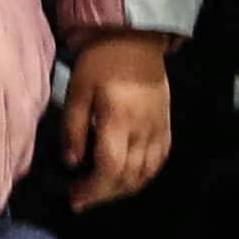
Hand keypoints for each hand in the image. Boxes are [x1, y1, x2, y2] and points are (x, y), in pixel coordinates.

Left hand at [55, 34, 176, 208]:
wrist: (136, 40)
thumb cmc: (100, 62)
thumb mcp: (78, 90)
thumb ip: (73, 128)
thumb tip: (72, 163)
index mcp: (119, 120)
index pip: (109, 168)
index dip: (93, 190)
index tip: (75, 198)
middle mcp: (143, 129)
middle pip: (128, 177)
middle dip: (104, 194)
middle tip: (83, 198)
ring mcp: (159, 129)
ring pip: (146, 174)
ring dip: (123, 189)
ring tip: (102, 191)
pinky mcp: (166, 126)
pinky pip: (160, 161)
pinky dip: (144, 176)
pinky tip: (129, 178)